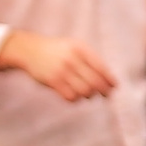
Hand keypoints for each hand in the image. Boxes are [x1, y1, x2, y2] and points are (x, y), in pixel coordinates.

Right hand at [0, 31, 118, 100]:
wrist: (31, 50)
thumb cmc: (58, 50)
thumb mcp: (75, 46)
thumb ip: (90, 59)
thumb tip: (108, 78)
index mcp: (81, 49)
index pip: (101, 68)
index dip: (110, 79)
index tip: (114, 86)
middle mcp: (73, 59)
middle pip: (95, 82)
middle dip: (104, 91)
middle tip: (107, 95)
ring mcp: (62, 71)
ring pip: (84, 91)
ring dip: (89, 95)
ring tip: (89, 94)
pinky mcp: (53, 81)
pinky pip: (70, 96)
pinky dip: (76, 99)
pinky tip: (76, 96)